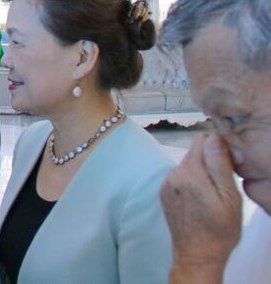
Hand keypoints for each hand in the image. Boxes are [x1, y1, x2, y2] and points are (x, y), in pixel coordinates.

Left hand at [161, 134, 241, 282]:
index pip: (202, 140)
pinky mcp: (164, 192)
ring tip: (212, 195)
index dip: (219, 147)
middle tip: (223, 184)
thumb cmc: (219, 230)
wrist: (196, 255)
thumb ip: (220, 165)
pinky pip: (180, 177)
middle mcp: (173, 174)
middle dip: (211, 161)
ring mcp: (166, 183)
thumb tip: (214, 138)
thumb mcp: (229, 198)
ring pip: (188, 165)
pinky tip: (200, 200)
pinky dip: (191, 182)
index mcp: (190, 173)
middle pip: (195, 152)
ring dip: (201, 172)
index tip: (229, 164)